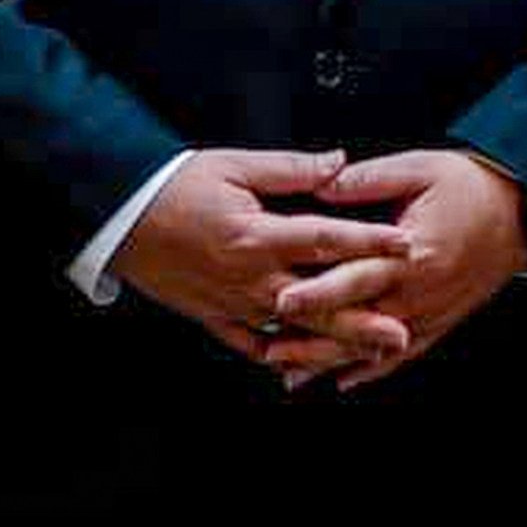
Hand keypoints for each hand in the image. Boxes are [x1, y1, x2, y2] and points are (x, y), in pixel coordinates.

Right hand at [113, 147, 414, 379]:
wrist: (119, 215)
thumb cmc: (175, 185)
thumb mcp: (233, 165)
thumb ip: (290, 168)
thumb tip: (339, 162)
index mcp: (256, 234)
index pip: (326, 239)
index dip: (370, 242)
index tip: (407, 246)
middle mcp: (248, 276)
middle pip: (317, 301)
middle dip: (362, 318)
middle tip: (402, 331)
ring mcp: (231, 303)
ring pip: (291, 330)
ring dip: (332, 342)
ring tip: (369, 352)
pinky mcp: (212, 316)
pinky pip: (252, 344)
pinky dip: (280, 355)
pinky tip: (308, 364)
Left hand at [270, 148, 526, 390]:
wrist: (522, 209)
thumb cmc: (469, 184)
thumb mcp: (419, 168)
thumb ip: (368, 180)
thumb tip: (322, 184)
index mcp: (412, 252)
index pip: (356, 277)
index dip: (317, 291)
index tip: (280, 302)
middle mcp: (419, 290)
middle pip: (358, 322)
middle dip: (312, 339)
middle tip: (270, 353)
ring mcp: (431, 311)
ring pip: (374, 346)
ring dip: (332, 362)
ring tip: (291, 375)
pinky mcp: (441, 320)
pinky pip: (403, 353)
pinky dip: (372, 369)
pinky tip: (344, 379)